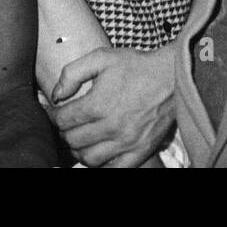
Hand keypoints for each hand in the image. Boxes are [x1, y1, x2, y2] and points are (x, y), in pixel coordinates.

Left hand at [50, 46, 175, 167]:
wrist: (172, 76)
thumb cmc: (136, 65)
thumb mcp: (101, 57)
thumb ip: (72, 73)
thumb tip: (55, 95)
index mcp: (98, 104)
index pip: (63, 120)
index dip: (54, 115)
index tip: (55, 111)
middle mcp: (111, 127)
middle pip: (73, 140)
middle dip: (65, 131)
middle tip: (68, 123)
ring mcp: (127, 142)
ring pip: (89, 158)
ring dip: (79, 149)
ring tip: (81, 138)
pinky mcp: (141, 151)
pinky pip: (115, 169)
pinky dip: (102, 164)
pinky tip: (100, 151)